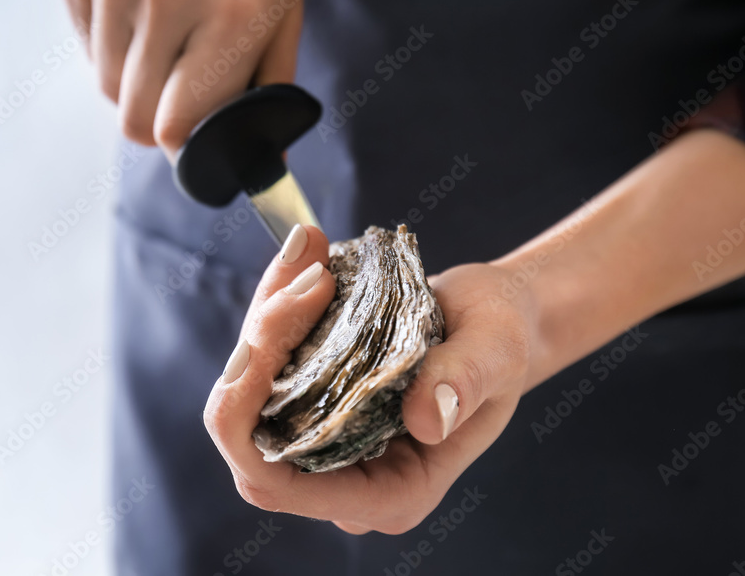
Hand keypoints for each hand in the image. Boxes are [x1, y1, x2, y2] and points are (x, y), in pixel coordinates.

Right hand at [58, 0, 303, 159]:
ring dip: (135, 80)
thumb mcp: (285, 6)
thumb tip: (260, 159)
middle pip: (133, 118)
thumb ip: (270, 86)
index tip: (197, 132)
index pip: (176, 127)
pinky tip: (141, 7)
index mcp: (231, 12)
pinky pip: (87, 43)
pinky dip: (113, 43)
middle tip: (182, 89)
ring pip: (106, 84)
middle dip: (158, 118)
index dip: (186, 141)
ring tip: (167, 37)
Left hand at [203, 226, 538, 533]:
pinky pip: (268, 360)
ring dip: (266, 315)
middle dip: (256, 353)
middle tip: (301, 277)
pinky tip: (304, 254)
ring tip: (307, 251)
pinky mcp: (311, 398)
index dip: (241, 426)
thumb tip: (426, 419)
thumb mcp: (498, 351)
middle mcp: (344, 476)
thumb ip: (466, 381)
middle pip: (248, 433)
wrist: (494, 319)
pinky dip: (276, 305)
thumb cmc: (502, 340)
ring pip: (250, 389)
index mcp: (390, 492)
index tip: (260, 344)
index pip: (277, 485)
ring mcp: (322, 438)